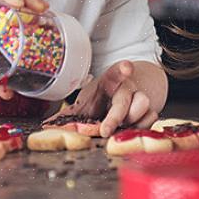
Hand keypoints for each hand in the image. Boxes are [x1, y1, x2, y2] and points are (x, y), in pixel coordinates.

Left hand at [44, 61, 158, 136]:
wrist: (125, 99)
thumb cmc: (100, 102)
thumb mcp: (83, 105)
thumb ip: (67, 116)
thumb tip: (46, 126)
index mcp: (109, 82)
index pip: (115, 72)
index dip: (121, 70)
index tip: (127, 67)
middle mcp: (126, 88)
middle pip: (126, 97)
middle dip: (116, 115)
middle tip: (105, 130)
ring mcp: (139, 98)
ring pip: (144, 106)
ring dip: (131, 122)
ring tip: (120, 130)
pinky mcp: (149, 110)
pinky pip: (152, 117)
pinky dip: (142, 127)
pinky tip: (132, 131)